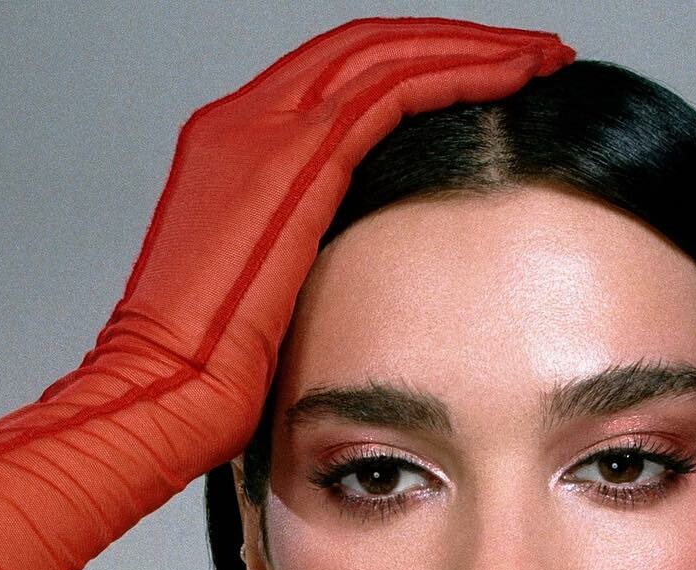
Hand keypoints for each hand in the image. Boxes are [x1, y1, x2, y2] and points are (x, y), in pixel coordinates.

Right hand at [46, 18, 573, 483]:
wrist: (160, 398)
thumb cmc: (202, 382)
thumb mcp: (256, 304)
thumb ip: (296, 264)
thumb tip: (348, 280)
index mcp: (230, 152)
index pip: (338, 82)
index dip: (414, 72)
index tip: (480, 85)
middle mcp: (241, 123)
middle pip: (368, 49)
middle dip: (455, 44)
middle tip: (525, 52)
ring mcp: (264, 132)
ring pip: (388, 53)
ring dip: (471, 49)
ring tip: (535, 57)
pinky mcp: (295, 161)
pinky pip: (394, 88)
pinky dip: (460, 73)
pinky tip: (512, 77)